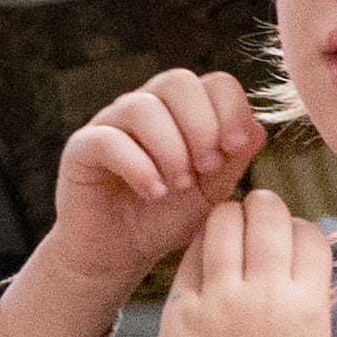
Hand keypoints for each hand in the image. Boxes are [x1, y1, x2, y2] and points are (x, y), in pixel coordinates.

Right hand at [0, 67, 262, 336]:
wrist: (117, 254)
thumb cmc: (165, 219)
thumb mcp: (212, 191)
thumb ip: (234, 160)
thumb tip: (256, 129)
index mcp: (181, 110)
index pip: (214, 83)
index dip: (231, 110)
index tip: (236, 149)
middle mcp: (144, 107)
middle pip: (177, 82)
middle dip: (200, 125)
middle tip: (206, 167)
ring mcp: (109, 124)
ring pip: (142, 108)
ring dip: (170, 148)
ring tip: (179, 185)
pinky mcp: (80, 149)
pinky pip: (108, 140)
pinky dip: (139, 166)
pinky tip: (154, 193)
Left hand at [156, 186, 336, 336]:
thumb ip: (311, 293)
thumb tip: (305, 249)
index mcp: (306, 304)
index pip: (310, 234)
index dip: (300, 229)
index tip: (289, 240)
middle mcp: (264, 295)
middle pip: (269, 216)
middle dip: (265, 207)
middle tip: (258, 214)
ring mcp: (219, 300)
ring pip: (224, 223)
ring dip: (230, 216)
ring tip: (230, 224)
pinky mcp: (180, 309)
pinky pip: (190, 255)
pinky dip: (200, 246)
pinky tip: (205, 253)